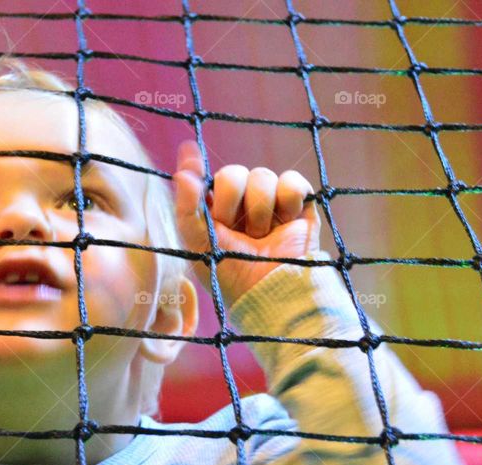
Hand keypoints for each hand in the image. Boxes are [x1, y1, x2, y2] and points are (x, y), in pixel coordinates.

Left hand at [173, 140, 319, 304]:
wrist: (272, 291)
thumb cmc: (231, 275)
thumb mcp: (198, 244)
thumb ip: (186, 207)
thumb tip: (182, 168)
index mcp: (216, 212)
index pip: (206, 179)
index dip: (199, 171)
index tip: (190, 155)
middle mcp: (243, 203)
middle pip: (232, 173)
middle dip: (232, 201)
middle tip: (235, 229)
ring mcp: (271, 202)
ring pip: (262, 175)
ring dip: (260, 209)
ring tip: (261, 236)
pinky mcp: (299, 204)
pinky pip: (291, 180)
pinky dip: (288, 200)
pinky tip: (287, 221)